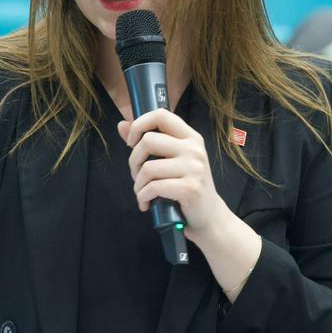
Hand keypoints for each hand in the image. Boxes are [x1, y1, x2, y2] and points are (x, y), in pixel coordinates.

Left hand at [119, 108, 261, 298]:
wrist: (210, 218)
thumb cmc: (187, 188)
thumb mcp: (171, 161)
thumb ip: (148, 142)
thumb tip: (122, 124)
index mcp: (190, 137)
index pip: (161, 114)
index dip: (139, 124)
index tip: (132, 142)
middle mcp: (194, 148)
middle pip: (148, 141)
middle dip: (133, 161)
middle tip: (137, 175)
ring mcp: (194, 168)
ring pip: (148, 168)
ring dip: (138, 184)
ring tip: (143, 193)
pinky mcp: (190, 188)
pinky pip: (153, 187)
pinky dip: (143, 197)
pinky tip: (146, 204)